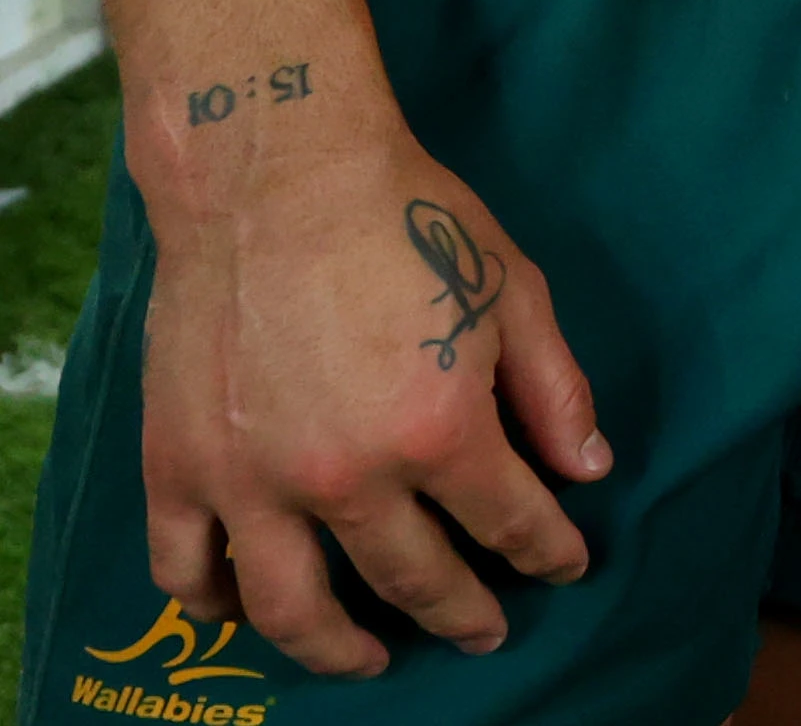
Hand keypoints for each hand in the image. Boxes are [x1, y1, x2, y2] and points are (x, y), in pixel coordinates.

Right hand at [139, 130, 605, 672]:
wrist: (277, 173)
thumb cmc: (408, 218)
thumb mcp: (513, 291)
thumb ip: (554, 391)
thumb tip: (588, 471)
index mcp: (438, 432)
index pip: (510, 524)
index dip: (547, 552)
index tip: (565, 567)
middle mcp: (344, 477)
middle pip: (413, 581)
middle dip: (462, 615)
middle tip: (484, 633)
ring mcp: (250, 482)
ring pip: (292, 609)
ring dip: (338, 650)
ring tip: (369, 662)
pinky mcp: (178, 468)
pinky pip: (186, 572)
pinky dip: (215, 609)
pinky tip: (246, 615)